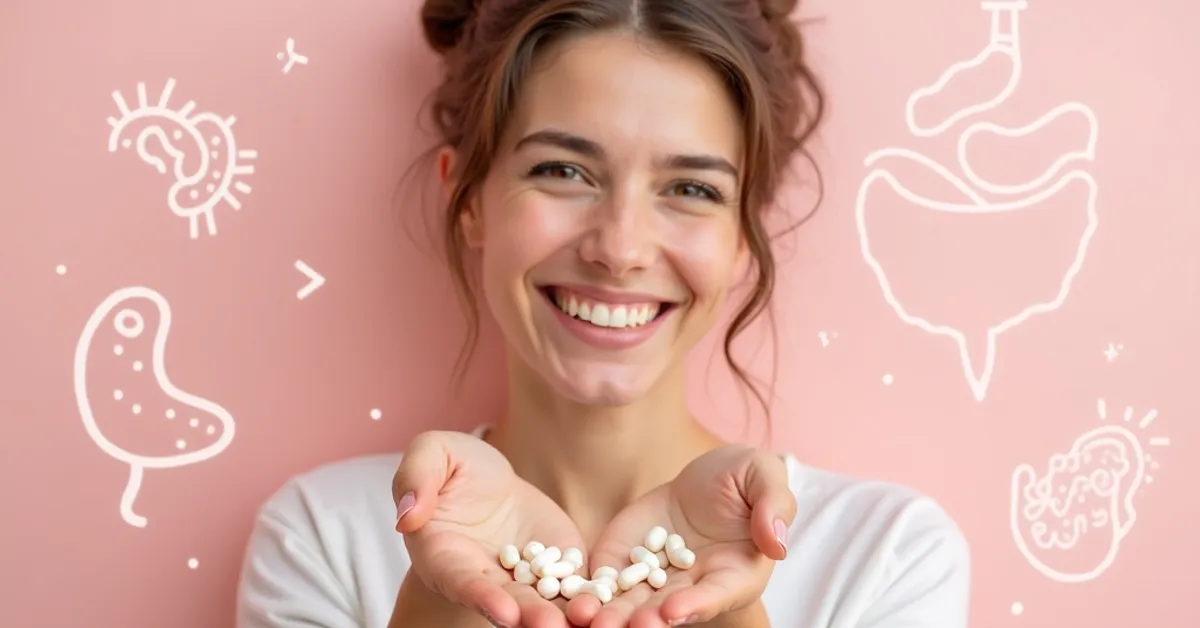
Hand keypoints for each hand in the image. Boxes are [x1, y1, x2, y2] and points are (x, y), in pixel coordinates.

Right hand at [393, 430, 583, 627]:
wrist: (491, 480)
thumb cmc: (452, 466)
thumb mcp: (431, 453)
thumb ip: (416, 479)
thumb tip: (408, 514)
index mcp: (445, 555)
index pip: (461, 581)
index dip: (481, 597)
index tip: (504, 612)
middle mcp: (484, 576)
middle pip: (507, 601)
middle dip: (529, 616)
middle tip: (550, 627)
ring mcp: (523, 577)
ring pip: (543, 601)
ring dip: (561, 614)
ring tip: (582, 621)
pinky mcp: (558, 567)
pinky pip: (574, 584)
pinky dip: (589, 597)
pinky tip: (607, 604)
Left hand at [566, 445, 794, 627]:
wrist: (703, 478)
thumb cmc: (744, 479)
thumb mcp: (763, 476)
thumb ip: (774, 506)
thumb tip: (776, 541)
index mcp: (734, 573)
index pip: (715, 595)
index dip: (696, 606)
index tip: (672, 611)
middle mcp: (692, 587)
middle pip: (667, 610)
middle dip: (643, 621)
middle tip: (620, 627)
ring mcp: (654, 578)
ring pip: (630, 605)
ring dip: (609, 616)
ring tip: (586, 620)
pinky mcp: (622, 564)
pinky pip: (602, 583)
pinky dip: (586, 594)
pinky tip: (567, 600)